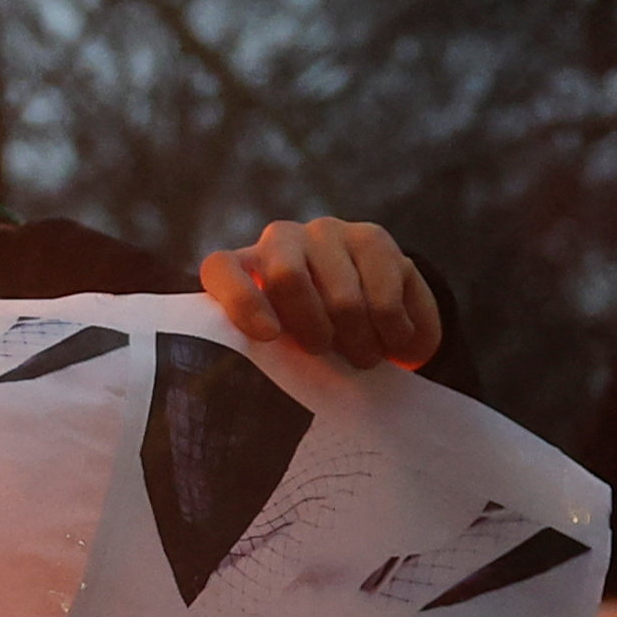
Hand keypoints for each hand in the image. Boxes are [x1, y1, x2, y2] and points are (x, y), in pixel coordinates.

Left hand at [199, 218, 441, 368]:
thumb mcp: (285, 354)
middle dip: (313, 329)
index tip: (270, 335)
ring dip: (360, 340)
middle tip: (328, 353)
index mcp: (245, 270)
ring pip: (342, 297)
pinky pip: (384, 296)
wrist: (378, 321)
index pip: (222, 269)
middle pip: (287, 277)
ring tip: (366, 356)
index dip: (241, 301)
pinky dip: (393, 331)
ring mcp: (326, 234)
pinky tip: (394, 338)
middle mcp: (280, 241)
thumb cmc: (319, 343)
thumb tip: (259, 383)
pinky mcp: (371, 237)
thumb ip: (267, 357)